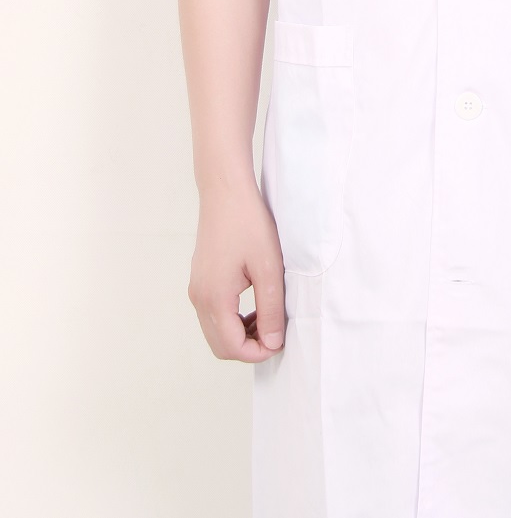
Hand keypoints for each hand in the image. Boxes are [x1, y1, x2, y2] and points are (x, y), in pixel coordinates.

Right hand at [188, 182, 285, 362]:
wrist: (225, 192)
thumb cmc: (248, 223)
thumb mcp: (268, 267)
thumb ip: (270, 308)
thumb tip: (273, 342)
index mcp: (214, 298)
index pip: (232, 347)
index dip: (258, 352)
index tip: (281, 341)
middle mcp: (199, 298)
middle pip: (221, 346)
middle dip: (249, 347)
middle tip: (275, 332)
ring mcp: (196, 290)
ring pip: (215, 332)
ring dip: (241, 334)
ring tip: (267, 318)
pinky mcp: (199, 281)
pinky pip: (213, 315)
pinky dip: (232, 320)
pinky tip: (254, 305)